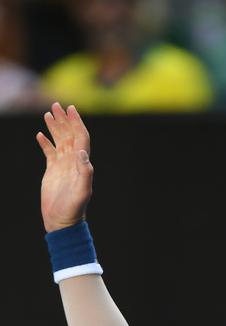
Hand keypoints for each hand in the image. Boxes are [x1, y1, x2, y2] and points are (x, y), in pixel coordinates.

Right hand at [36, 103, 93, 232]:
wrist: (62, 220)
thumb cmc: (74, 208)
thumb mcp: (82, 191)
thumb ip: (85, 172)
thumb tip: (82, 152)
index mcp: (81, 163)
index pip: (81, 137)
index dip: (77, 123)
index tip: (71, 109)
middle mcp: (73, 162)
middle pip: (70, 135)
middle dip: (64, 120)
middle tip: (56, 105)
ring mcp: (63, 166)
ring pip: (59, 141)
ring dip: (55, 127)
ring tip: (48, 113)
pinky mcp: (52, 171)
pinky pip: (49, 152)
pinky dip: (45, 142)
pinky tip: (39, 134)